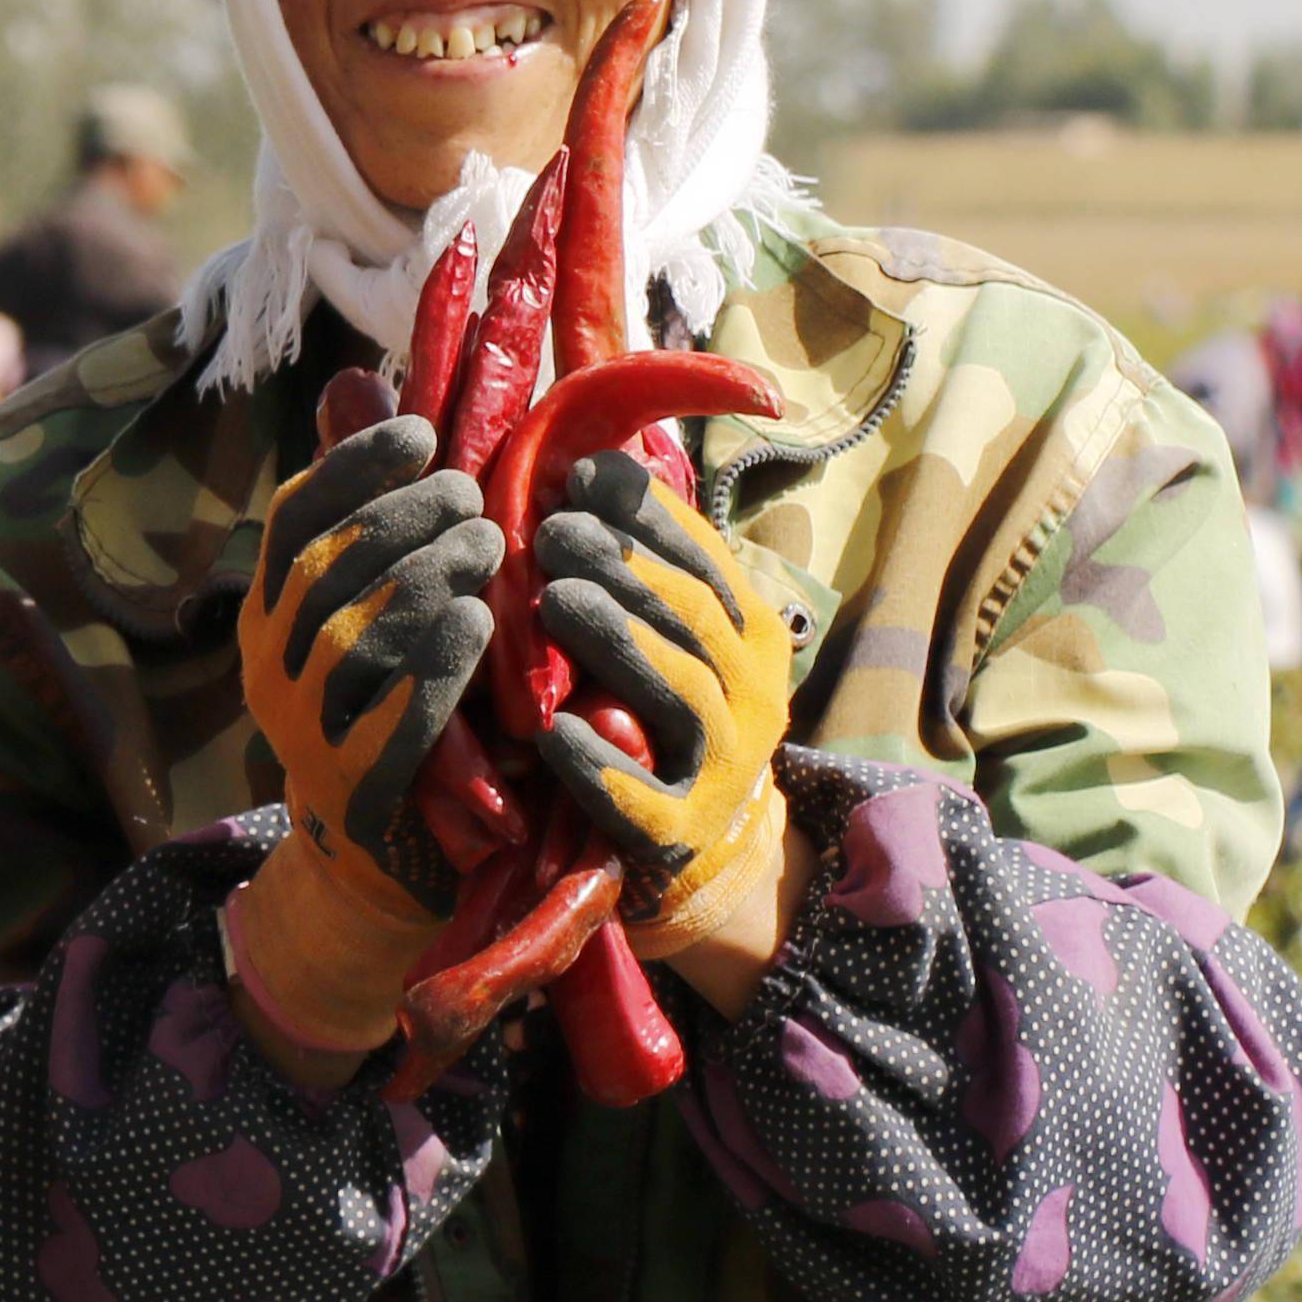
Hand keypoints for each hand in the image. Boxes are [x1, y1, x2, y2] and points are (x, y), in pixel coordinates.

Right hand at [219, 412, 495, 1059]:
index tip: (422, 430)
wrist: (385, 863)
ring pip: (348, 634)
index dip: (354, 465)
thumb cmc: (400, 707)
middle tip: (474, 495)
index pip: (295, 517)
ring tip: (486, 546)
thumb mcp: (379, 604)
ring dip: (419, 576)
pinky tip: (476, 623)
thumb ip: (371, 502)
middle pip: (323, 568)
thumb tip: (359, 379)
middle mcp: (272, 666)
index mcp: (273, 613)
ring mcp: (304, 731)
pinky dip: (430, 664)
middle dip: (400, 518)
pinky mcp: (351, 790)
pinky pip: (387, 716)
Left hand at [529, 455, 796, 989]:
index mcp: (747, 633)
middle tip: (550, 529)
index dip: (646, 516)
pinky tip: (552, 732)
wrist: (701, 853)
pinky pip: (640, 797)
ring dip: (618, 641)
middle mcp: (751, 692)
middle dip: (623, 566)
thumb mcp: (668, 632)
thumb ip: (641, 560)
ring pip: (678, 693)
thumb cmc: (659, 714)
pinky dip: (597, 763)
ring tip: (555, 599)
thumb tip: (587, 448)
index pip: (705, 560)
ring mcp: (721, 765)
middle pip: (693, 616)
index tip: (580, 475)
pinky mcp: (679, 834)